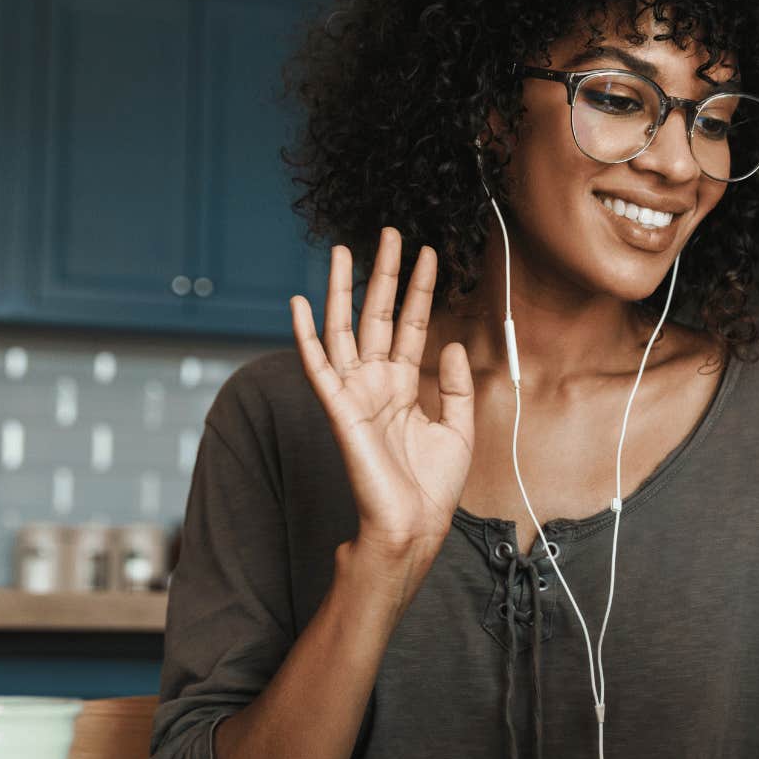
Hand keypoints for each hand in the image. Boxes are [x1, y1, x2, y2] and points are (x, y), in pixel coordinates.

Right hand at [290, 227, 473, 606]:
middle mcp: (376, 382)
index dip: (420, 289)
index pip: (411, 324)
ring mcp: (355, 393)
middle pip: (376, 315)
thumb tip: (452, 343)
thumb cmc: (431, 488)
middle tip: (388, 232)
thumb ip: (454, 385)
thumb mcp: (458, 428)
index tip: (428, 253)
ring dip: (342, 289)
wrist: (413, 526)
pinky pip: (318, 366)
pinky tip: (299, 303)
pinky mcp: (340, 410)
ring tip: (343, 250)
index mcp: (403, 385)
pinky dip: (305, 335)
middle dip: (383, 274)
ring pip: (344, 329)